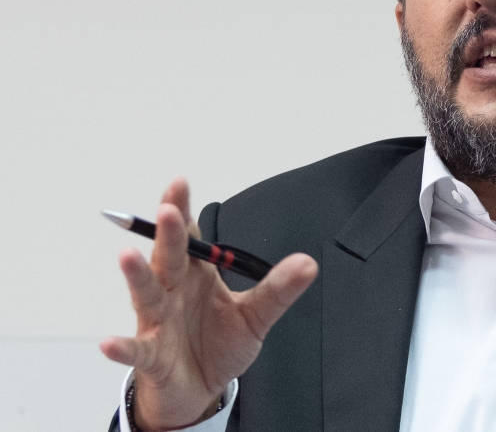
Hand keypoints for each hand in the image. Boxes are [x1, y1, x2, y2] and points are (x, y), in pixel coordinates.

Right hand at [100, 178, 317, 430]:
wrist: (200, 390)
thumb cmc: (219, 346)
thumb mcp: (255, 317)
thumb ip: (277, 290)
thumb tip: (308, 262)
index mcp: (196, 276)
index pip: (189, 238)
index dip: (182, 212)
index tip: (179, 183)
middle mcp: (172, 293)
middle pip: (168, 257)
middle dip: (167, 233)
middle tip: (167, 209)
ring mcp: (158, 323)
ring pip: (145, 295)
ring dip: (137, 275)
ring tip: (127, 256)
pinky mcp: (152, 357)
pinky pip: (136, 351)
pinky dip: (122, 347)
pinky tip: (108, 343)